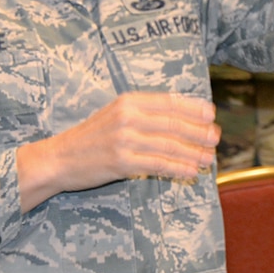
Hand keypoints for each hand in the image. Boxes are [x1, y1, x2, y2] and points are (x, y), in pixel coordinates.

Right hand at [16, 93, 218, 211]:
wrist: (57, 159)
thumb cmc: (91, 138)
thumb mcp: (116, 114)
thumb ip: (144, 112)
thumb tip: (182, 116)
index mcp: (128, 101)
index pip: (170, 101)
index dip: (194, 108)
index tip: (211, 115)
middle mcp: (128, 116)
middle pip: (174, 123)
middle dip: (199, 132)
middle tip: (216, 139)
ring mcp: (125, 139)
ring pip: (170, 145)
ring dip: (194, 153)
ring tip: (209, 159)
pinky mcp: (121, 161)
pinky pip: (158, 164)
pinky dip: (178, 167)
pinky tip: (191, 172)